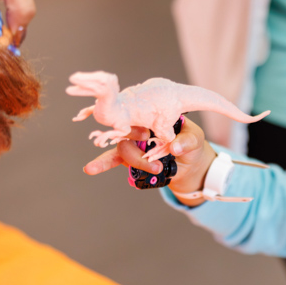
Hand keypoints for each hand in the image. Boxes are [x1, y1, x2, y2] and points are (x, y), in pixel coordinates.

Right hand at [83, 117, 216, 207]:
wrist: (190, 165)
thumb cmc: (191, 147)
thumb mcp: (195, 141)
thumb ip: (187, 141)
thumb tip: (175, 147)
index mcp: (153, 116)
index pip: (139, 115)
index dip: (137, 125)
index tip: (146, 136)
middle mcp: (140, 127)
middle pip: (128, 133)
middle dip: (139, 149)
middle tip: (157, 163)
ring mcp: (133, 142)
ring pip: (123, 148)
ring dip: (136, 161)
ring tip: (156, 169)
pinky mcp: (130, 157)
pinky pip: (112, 158)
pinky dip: (101, 163)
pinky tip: (90, 169)